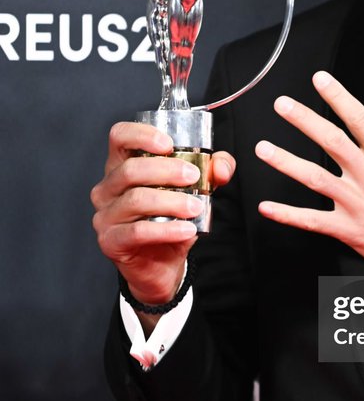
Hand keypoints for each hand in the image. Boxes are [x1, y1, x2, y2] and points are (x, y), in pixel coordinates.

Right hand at [91, 121, 235, 307]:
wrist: (161, 265)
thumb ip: (211, 172)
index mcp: (122, 166)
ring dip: (170, 201)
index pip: (120, 137)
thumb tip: (221, 166)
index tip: (169, 144)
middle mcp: (108, 188)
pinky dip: (167, 230)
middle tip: (194, 177)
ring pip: (135, 200)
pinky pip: (138, 231)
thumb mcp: (194, 190)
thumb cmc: (171, 220)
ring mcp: (105, 215)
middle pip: (130, 169)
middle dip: (166, 170)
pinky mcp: (110, 241)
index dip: (142, 135)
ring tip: (195, 206)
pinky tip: (187, 229)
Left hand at [256, 71, 363, 277]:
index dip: (339, 97)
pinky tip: (267, 207)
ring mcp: (358, 205)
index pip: (360, 119)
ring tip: (264, 149)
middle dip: (304, 120)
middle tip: (282, 105)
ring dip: (286, 162)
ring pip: (315, 179)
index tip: (320, 80)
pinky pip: (313, 222)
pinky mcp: (351, 231)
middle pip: (331, 142)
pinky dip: (288, 215)